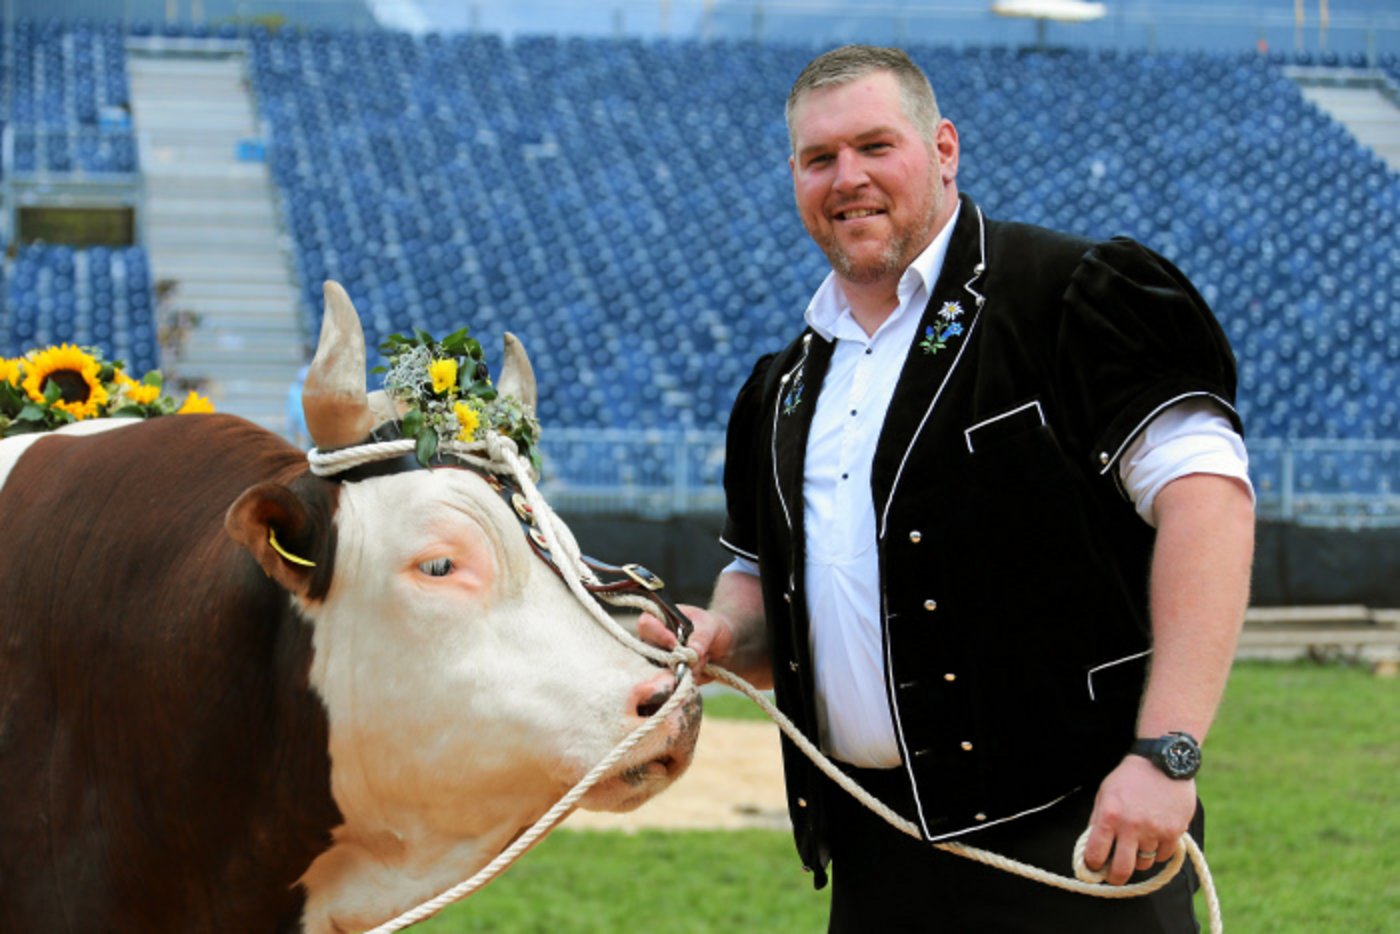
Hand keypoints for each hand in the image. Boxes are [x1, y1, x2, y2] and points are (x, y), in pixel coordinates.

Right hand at [636, 604, 734, 684]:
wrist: (721, 645)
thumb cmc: (710, 627)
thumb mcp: (710, 626)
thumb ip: (701, 637)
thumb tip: (693, 651)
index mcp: (659, 619)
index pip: (646, 624)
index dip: (659, 635)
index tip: (675, 643)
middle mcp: (653, 641)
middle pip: (651, 653)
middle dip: (677, 658)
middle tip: (697, 655)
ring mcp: (659, 661)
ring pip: (665, 671)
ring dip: (690, 668)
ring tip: (704, 657)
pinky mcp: (669, 676)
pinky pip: (677, 682)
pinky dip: (693, 677)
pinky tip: (703, 667)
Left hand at [1082, 755, 1196, 884]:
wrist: (1162, 763)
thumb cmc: (1129, 778)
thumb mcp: (1105, 794)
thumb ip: (1098, 821)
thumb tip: (1091, 849)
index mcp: (1109, 816)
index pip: (1095, 854)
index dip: (1092, 866)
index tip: (1093, 867)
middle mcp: (1131, 826)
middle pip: (1121, 870)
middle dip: (1115, 878)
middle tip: (1114, 876)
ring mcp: (1154, 831)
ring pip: (1143, 864)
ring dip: (1138, 859)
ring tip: (1137, 844)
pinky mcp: (1174, 832)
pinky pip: (1162, 856)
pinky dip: (1157, 852)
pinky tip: (1154, 837)